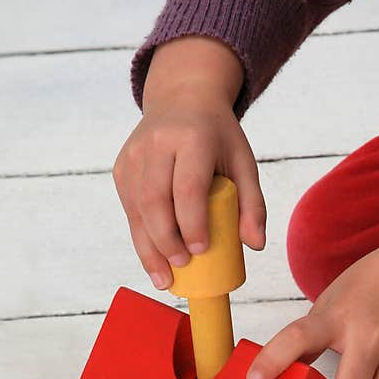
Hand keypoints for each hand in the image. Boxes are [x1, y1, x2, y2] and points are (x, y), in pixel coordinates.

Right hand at [113, 36, 265, 288]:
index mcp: (192, 139)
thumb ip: (253, 204)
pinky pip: (130, 209)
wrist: (182, 98)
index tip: (201, 250)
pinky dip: (141, 237)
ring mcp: (134, 156)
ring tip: (164, 279)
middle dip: (166, 241)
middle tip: (182, 268)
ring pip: (137, 209)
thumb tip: (255, 245)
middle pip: (155, 201)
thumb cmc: (218, 137)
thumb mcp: (244, 162)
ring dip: (148, 248)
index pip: (187, 187)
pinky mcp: (122, 168)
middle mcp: (156, 145)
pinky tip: (153, 260)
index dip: (192, 222)